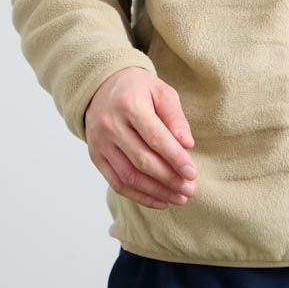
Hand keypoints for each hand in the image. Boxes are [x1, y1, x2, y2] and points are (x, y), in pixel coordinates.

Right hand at [83, 67, 198, 210]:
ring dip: (156, 192)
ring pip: (129, 176)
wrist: (103, 86)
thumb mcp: (161, 92)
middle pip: (142, 160)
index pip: (155, 138)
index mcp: (129, 104)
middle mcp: (110, 124)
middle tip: (190, 190)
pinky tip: (160, 201)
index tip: (193, 173)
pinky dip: (139, 196)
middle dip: (169, 179)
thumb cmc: (139, 90)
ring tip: (179, 198)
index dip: (175, 158)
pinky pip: (116, 183)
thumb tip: (187, 144)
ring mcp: (100, 142)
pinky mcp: (95, 156)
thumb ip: (175, 117)